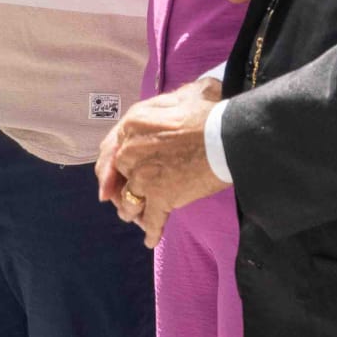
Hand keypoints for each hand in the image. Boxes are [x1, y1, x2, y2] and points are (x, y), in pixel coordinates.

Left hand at [100, 80, 227, 247]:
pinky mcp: (160, 197)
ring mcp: (143, 176)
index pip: (110, 150)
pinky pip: (152, 220)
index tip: (108, 180)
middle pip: (116, 178)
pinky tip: (151, 240)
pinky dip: (152, 232)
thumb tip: (178, 101)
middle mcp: (130, 151)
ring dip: (133, 212)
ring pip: (129, 201)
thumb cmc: (210, 112)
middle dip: (120, 191)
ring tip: (137, 219)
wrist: (228, 135)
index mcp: (131, 124)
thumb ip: (167, 104)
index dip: (108, 168)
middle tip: (125, 201)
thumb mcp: (181, 96)